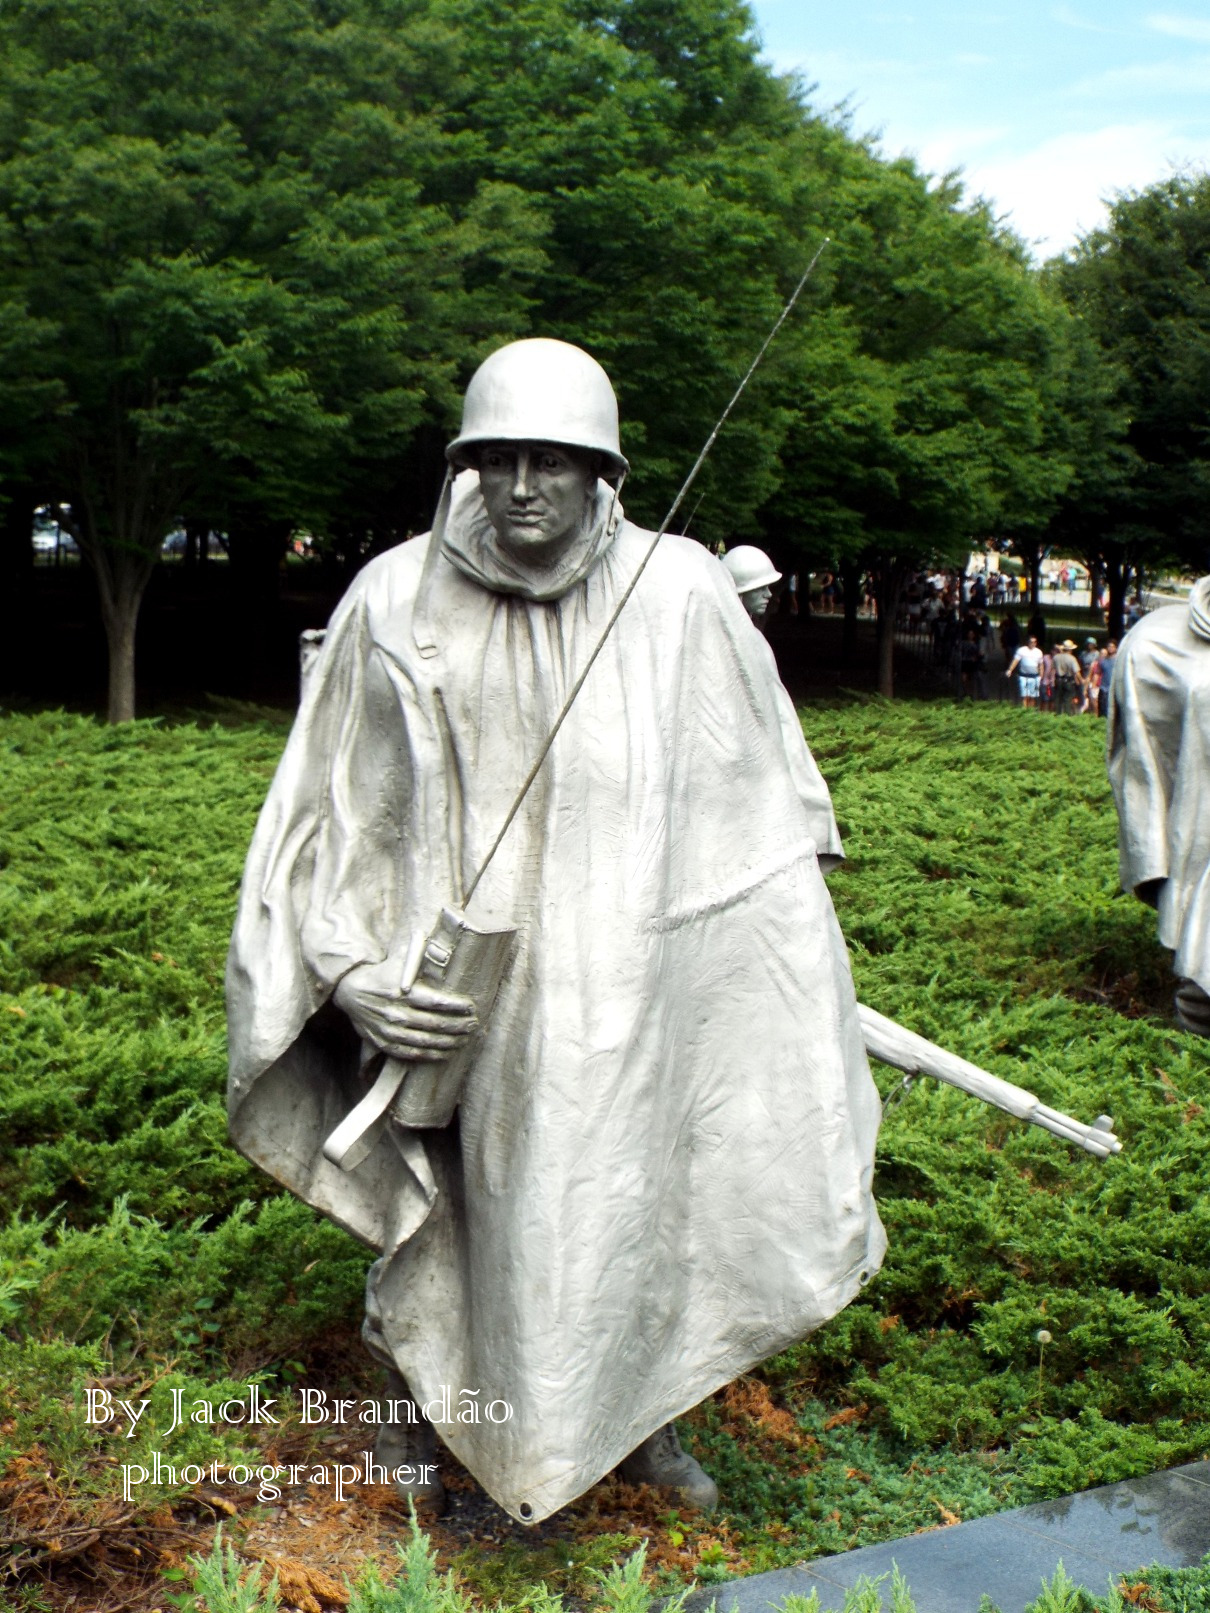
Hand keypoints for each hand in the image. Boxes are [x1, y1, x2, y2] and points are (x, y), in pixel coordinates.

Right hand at [333, 957, 476, 1061]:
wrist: (351, 993)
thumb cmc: (383, 975)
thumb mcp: (400, 961)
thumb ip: (422, 955)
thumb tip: (447, 949)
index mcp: (402, 991)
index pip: (435, 1002)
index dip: (456, 1007)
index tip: (472, 1008)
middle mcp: (396, 1013)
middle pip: (434, 1024)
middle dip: (458, 1026)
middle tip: (474, 1025)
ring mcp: (390, 1031)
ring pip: (426, 1041)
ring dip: (449, 1042)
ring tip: (465, 1040)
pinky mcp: (385, 1043)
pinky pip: (412, 1054)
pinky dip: (431, 1055)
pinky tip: (446, 1054)